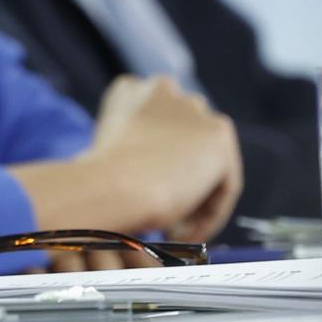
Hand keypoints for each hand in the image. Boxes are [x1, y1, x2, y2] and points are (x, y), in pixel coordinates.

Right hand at [12, 74, 241, 246]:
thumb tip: (148, 179)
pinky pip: (224, 183)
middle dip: (179, 174)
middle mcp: (162, 88)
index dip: (152, 166)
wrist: (117, 184)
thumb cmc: (97, 181)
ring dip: (197, 195)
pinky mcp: (218, 134)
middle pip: (182, 139)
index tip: (145, 195)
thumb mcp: (105, 155)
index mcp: (128, 89)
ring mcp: (192, 108)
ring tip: (178, 229)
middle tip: (167, 216)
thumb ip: (131, 150)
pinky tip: (189, 232)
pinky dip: (210, 213)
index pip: (154, 126)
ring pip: (206, 162)